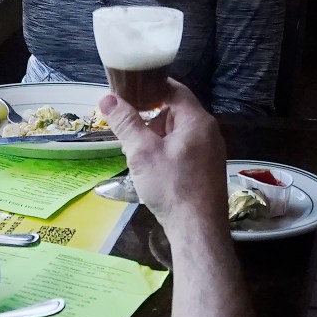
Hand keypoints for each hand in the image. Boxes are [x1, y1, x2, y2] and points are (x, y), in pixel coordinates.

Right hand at [102, 83, 226, 230]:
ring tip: (133, 147)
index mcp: (197, 120)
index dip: (150, 86)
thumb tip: (107, 97)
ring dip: (155, 135)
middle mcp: (208, 132)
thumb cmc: (171, 186)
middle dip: (149, 115)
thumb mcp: (142, 152)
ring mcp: (210, 152)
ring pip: (178, 132)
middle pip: (176, 111)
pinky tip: (150, 166)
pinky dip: (165, 150)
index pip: (174, 89)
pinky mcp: (206, 170)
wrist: (197, 230)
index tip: (128, 89)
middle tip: (126, 123)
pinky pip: (183, 149)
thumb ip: (126, 122)